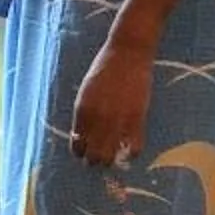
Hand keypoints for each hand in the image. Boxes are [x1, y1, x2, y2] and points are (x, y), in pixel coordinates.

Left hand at [69, 33, 153, 166]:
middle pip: (92, 156)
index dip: (81, 152)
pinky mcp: (137, 119)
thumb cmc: (104, 68)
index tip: (86, 151)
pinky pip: (133, 148)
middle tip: (99, 159)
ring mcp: (117, 121)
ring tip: (114, 157)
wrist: (127, 53)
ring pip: (111, 156)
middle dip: (94, 161)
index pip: (77, 145)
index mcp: (82, 112)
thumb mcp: (86, 91)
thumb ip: (85, 114)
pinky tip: (129, 151)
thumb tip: (83, 134)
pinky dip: (131, 154)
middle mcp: (97, 120)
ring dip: (111, 161)